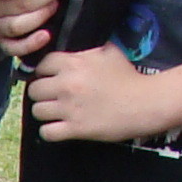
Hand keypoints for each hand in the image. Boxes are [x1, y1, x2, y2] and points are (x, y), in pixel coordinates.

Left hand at [24, 42, 173, 145]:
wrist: (146, 102)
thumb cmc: (129, 76)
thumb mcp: (109, 52)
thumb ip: (87, 51)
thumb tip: (74, 50)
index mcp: (74, 64)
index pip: (42, 65)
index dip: (45, 72)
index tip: (51, 78)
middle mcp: (67, 85)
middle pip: (34, 89)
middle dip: (42, 93)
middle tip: (53, 97)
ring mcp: (69, 108)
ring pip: (37, 111)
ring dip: (45, 112)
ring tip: (56, 112)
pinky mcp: (75, 128)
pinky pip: (46, 132)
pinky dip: (49, 131)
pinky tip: (58, 127)